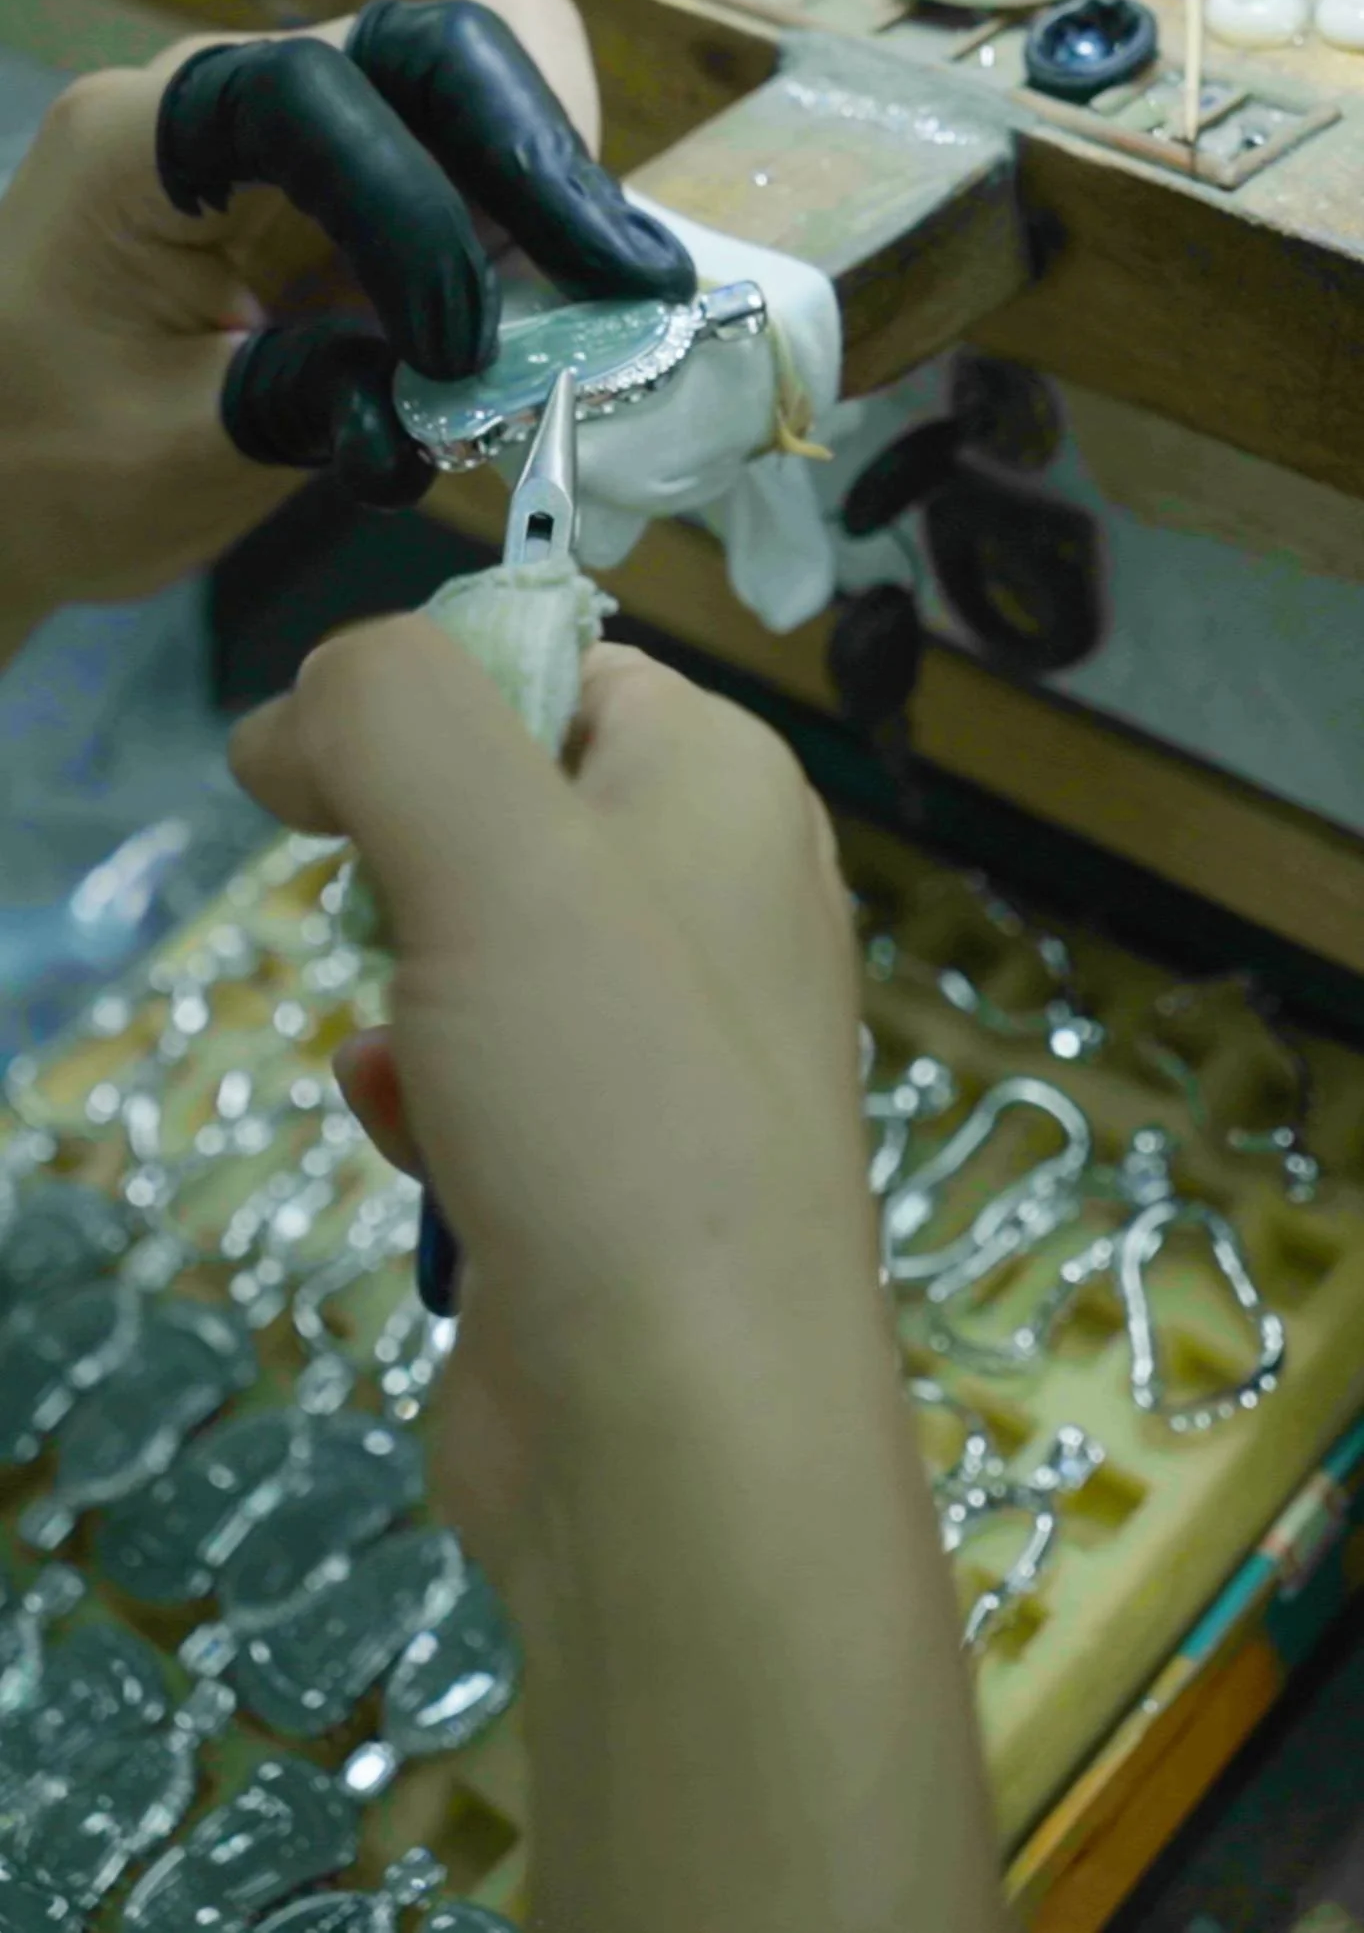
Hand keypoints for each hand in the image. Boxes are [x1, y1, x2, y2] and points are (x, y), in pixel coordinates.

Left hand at [0, 0, 692, 651]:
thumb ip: (307, 406)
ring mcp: (293, 129)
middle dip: (538, 159)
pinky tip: (543, 316)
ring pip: (475, 83)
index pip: (314, 96)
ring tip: (590, 314)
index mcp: (142, 141)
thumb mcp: (168, 460)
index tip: (462, 348)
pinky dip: (526, 228)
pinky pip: (466, 160)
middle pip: (433, 43)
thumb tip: (451, 393)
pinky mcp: (343, 181)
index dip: (415, 207)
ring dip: (545, 194)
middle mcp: (223, 94)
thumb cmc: (45, 469)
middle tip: (624, 290)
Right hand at [234, 626, 869, 1529]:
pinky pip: (484, 1084)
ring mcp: (675, 1049)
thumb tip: (296, 720)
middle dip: (405, 870)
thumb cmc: (611, 1098)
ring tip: (417, 1058)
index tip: (326, 777)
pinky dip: (427, 1106)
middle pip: (502, 812)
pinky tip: (421, 1151)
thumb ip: (384, 713)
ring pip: (475, 955)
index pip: (556, 666)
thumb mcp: (487, 840)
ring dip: (404, 998)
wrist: (686, 1424)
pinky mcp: (618, 1169)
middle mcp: (722, 901)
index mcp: (728, 788)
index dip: (421, 703)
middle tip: (390, 928)